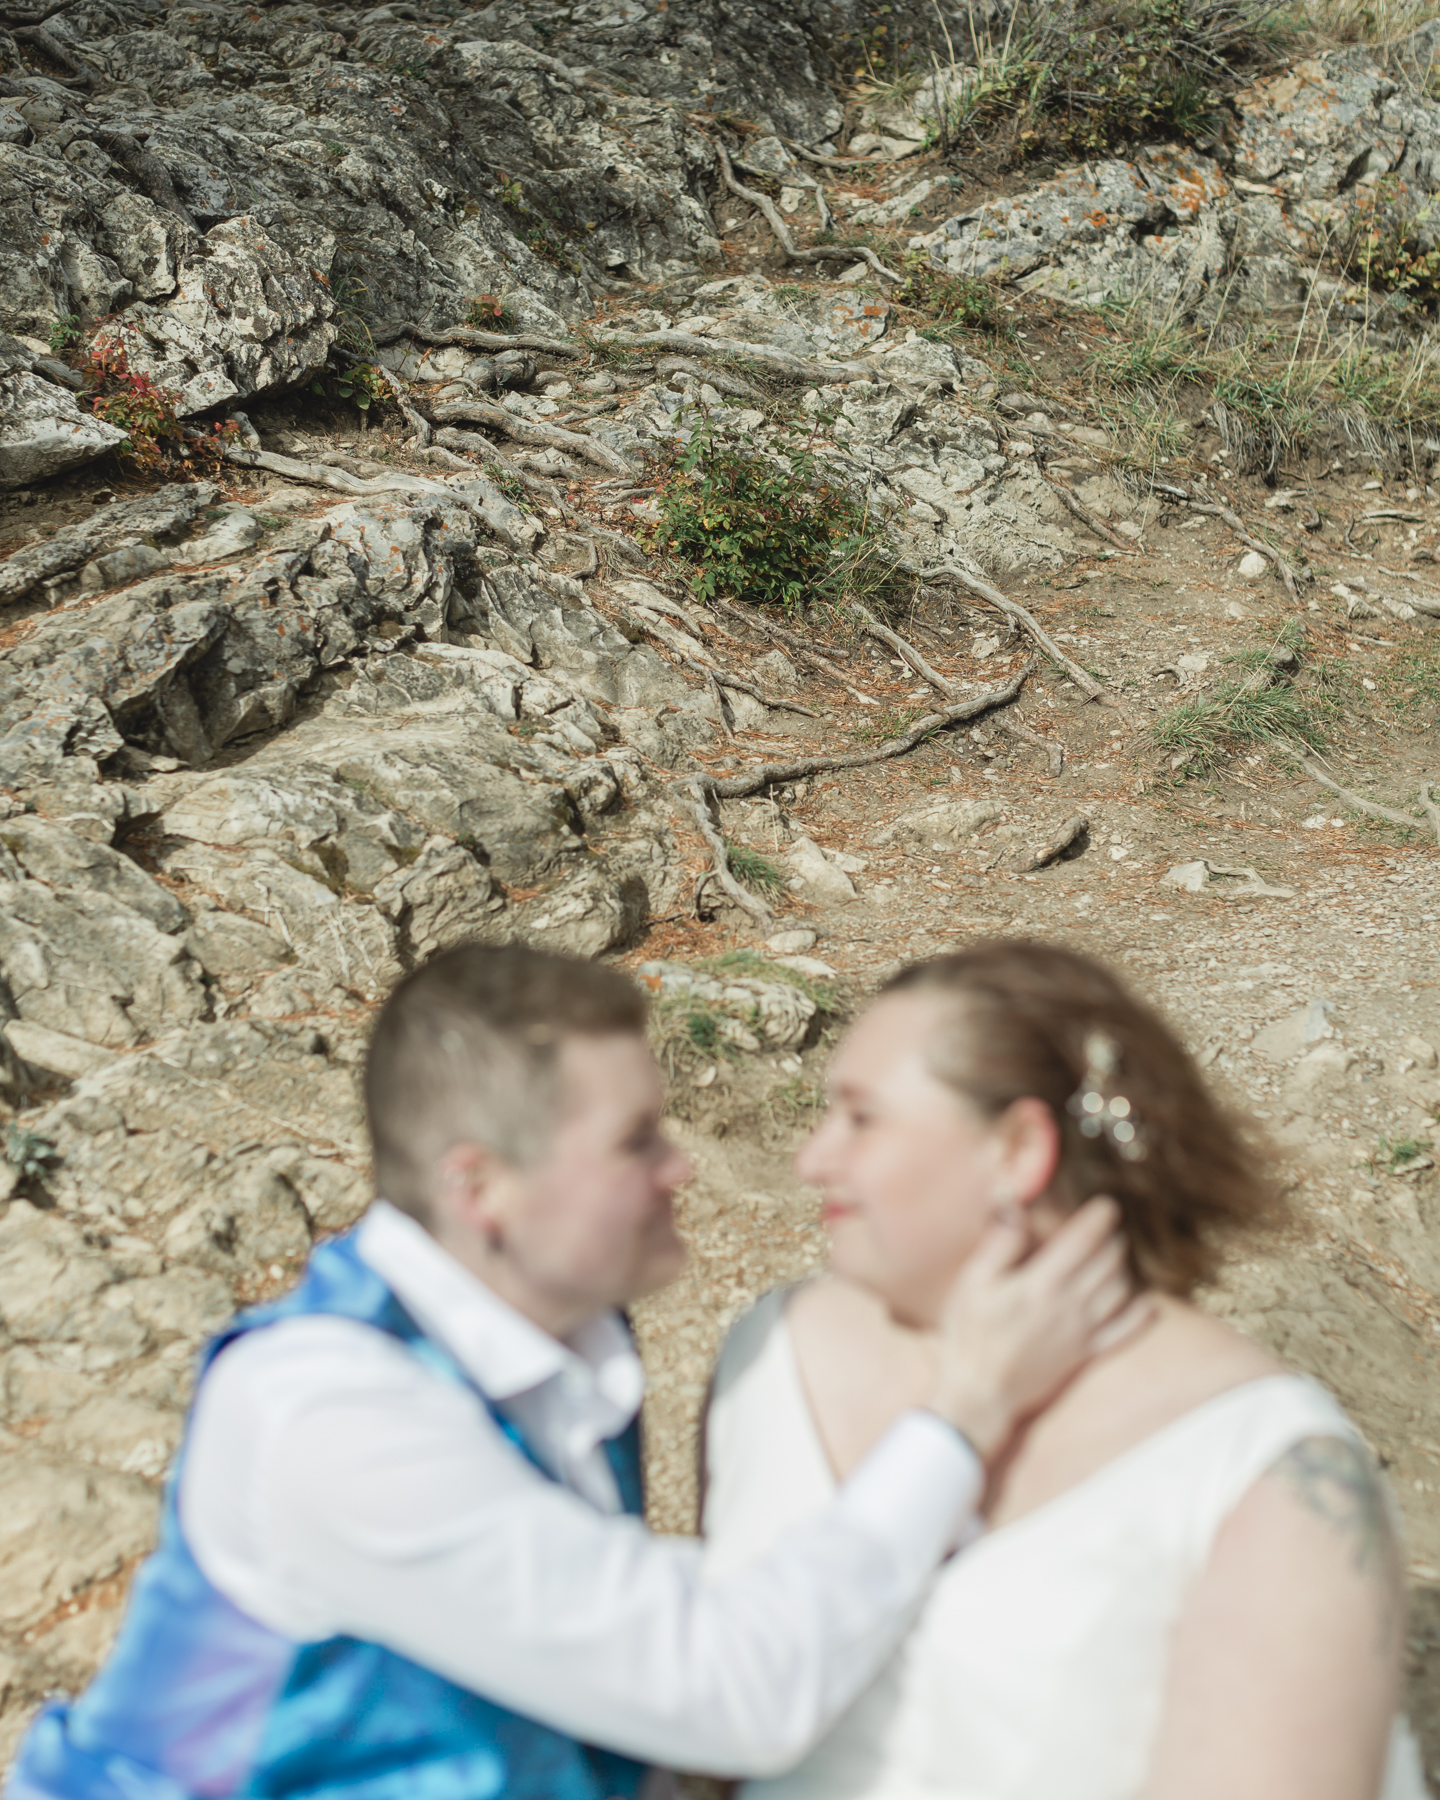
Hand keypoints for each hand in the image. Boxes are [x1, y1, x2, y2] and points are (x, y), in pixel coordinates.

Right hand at [926, 1197, 1150, 1460]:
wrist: (980, 1393)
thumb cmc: (971, 1334)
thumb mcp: (974, 1281)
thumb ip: (1001, 1241)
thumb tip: (1013, 1201)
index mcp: (1043, 1282)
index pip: (1084, 1238)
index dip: (1100, 1216)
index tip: (1106, 1204)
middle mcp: (1071, 1304)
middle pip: (1109, 1261)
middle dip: (1112, 1238)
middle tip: (1107, 1228)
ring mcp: (1083, 1332)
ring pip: (1120, 1290)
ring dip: (1123, 1268)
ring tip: (1116, 1256)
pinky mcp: (1086, 1355)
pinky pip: (1125, 1332)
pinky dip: (1142, 1315)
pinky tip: (1147, 1301)